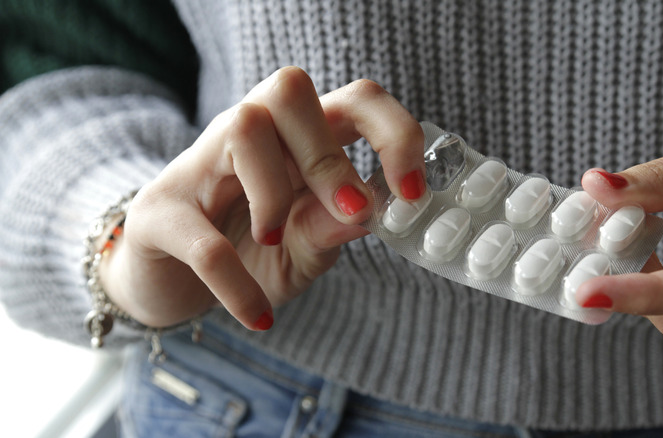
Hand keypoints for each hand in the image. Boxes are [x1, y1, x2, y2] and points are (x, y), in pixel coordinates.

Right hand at [100, 67, 425, 330]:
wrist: (168, 283)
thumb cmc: (247, 254)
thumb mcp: (305, 247)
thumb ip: (335, 228)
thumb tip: (379, 211)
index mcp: (298, 140)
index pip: (355, 100)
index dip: (394, 133)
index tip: (412, 192)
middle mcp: (249, 137)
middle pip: (289, 89)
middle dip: (329, 156)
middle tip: (348, 212)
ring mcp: (198, 166)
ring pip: (242, 127)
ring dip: (274, 193)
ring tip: (274, 240)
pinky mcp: (157, 213)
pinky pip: (199, 234)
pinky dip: (235, 281)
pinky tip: (258, 314)